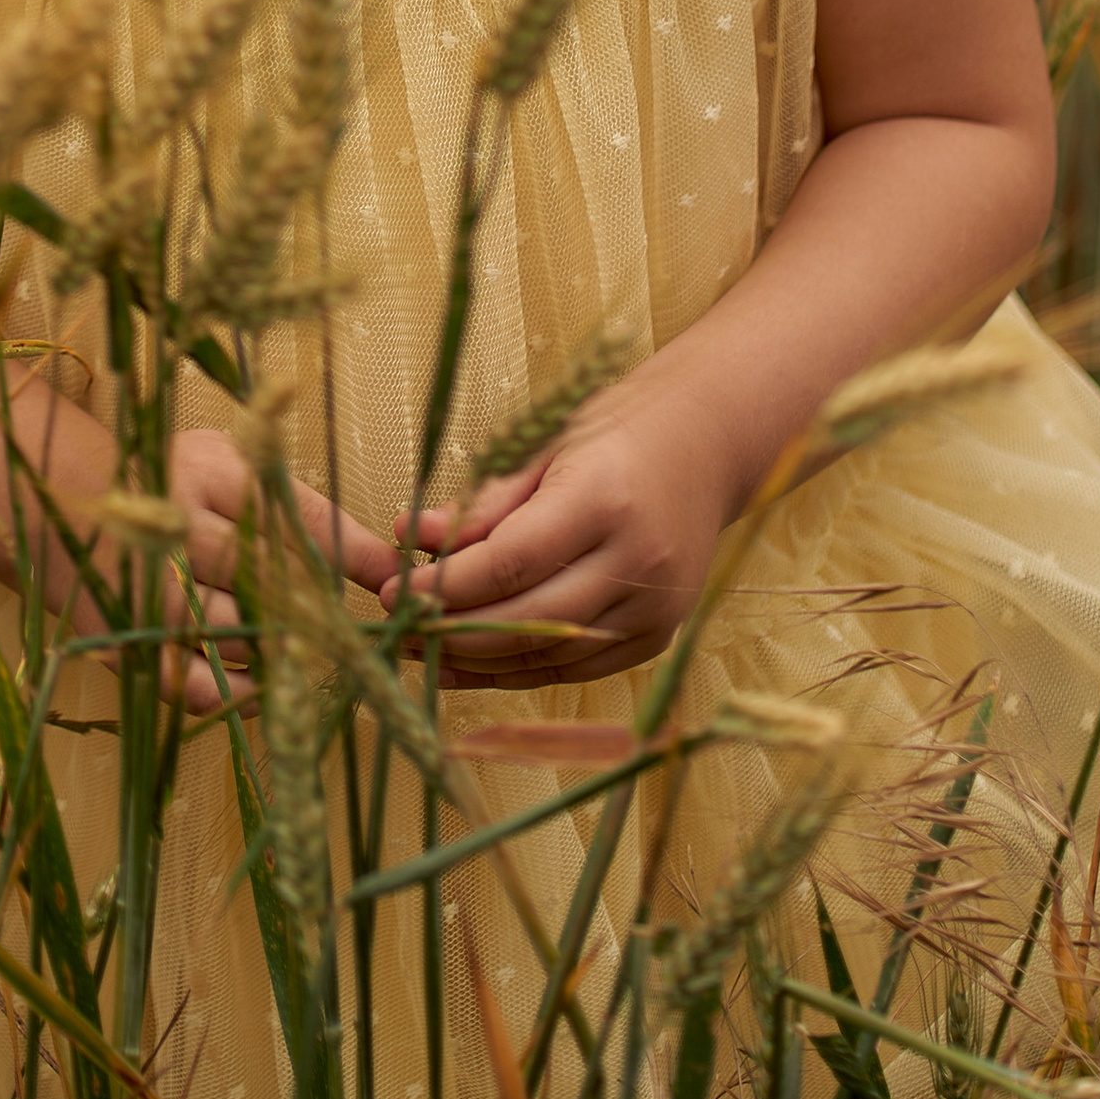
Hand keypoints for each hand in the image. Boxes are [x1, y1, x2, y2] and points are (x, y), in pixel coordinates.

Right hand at [157, 428, 405, 717]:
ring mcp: (155, 593)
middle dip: (323, 611)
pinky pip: (201, 687)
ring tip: (311, 653)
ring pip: (246, 639)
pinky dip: (240, 694)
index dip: (356, 553)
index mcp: (212, 475)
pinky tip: (264, 684)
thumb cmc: (168, 480)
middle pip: (277, 585)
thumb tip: (381, 559)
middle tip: (353, 629)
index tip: (395, 577)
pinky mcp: (135, 642)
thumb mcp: (228, 463)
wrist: (66, 499)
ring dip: (286, 651)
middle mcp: (182, 533)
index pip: (301, 519)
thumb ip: (292, 503)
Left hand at [402, 383, 730, 689]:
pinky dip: (522, 668)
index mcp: (605, 499)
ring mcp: (655, 608)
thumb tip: (407, 535)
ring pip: (550, 655)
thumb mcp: (545, 444)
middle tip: (396, 628)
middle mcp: (637, 561)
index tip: (392, 589)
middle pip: (528, 619)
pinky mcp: (658, 637)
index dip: (445, 585)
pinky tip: (474, 661)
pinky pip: (577, 667)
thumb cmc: (617, 430)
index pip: (511, 562)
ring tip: (422, 649)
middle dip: (453, 629)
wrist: (707, 443)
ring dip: (479, 660)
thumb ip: (482, 501)